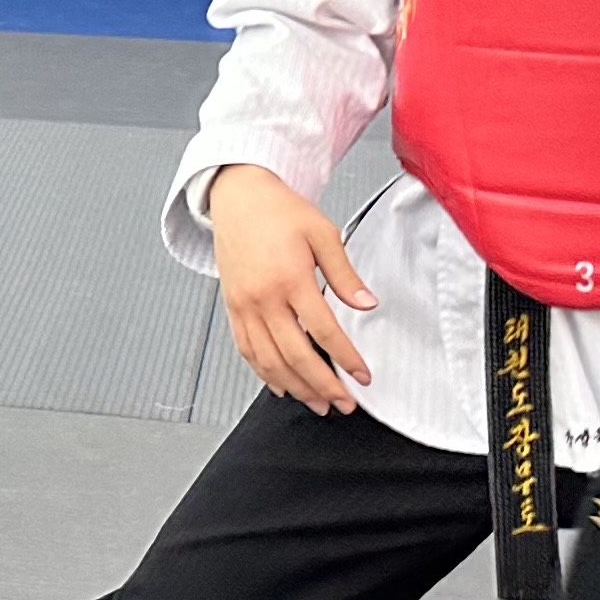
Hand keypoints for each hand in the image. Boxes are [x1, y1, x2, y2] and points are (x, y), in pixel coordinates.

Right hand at [205, 164, 375, 411]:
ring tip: (318, 404)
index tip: (362, 376)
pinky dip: (264, 373)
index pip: (324, 330)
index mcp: (289, 278)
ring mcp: (244, 306)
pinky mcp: (232, 308)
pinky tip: (281, 385)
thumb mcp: (322, 233)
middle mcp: (263, 298)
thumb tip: (367, 304)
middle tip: (344, 403)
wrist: (238, 196)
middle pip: (295, 355)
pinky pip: (246, 350)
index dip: (345, 358)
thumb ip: (345, 273)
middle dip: (323, 385)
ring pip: (269, 360)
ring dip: (295, 387)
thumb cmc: (279, 210)